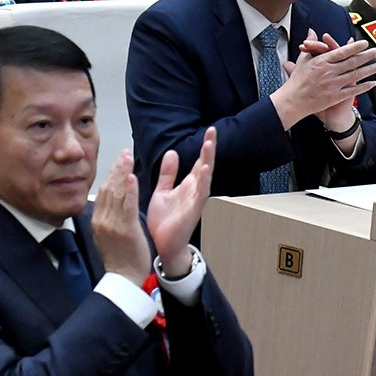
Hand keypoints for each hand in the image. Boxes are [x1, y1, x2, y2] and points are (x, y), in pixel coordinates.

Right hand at [90, 150, 153, 286]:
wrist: (123, 278)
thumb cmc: (119, 258)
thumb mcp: (107, 235)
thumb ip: (106, 218)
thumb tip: (105, 204)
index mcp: (98, 221)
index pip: (103, 192)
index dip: (111, 175)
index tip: (117, 161)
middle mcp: (102, 220)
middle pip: (108, 189)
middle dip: (116, 169)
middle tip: (123, 153)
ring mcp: (112, 224)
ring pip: (117, 194)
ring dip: (123, 173)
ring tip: (127, 157)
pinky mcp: (125, 229)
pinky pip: (127, 206)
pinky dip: (129, 190)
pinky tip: (131, 176)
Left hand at [144, 126, 215, 277]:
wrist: (164, 245)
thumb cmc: (165, 221)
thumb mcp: (163, 191)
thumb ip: (168, 174)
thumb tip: (173, 152)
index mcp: (188, 185)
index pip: (198, 161)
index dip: (204, 146)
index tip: (209, 130)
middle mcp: (195, 190)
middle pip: (205, 164)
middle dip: (209, 148)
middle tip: (213, 130)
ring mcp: (196, 199)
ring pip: (205, 176)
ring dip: (208, 160)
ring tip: (210, 144)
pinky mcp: (193, 210)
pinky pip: (201, 193)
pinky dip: (204, 181)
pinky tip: (205, 169)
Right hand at [271, 31, 375, 129]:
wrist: (293, 101)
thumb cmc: (297, 81)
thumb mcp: (303, 60)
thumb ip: (311, 45)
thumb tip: (312, 31)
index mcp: (321, 62)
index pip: (341, 52)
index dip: (354, 47)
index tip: (365, 43)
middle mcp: (328, 72)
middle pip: (352, 62)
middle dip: (367, 56)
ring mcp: (333, 85)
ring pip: (355, 75)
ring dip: (369, 70)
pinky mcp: (335, 97)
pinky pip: (353, 90)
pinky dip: (364, 87)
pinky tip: (373, 83)